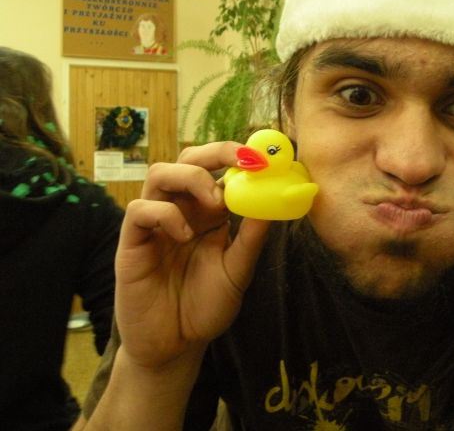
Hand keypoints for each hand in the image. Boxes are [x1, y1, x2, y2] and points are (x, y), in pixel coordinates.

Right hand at [113, 141, 269, 370]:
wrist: (175, 347)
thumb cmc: (205, 306)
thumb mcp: (237, 270)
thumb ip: (251, 238)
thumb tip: (274, 201)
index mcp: (207, 213)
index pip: (217, 168)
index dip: (238, 156)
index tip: (264, 158)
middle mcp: (180, 210)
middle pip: (187, 159)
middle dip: (215, 152)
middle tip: (244, 162)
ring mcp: (155, 224)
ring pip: (159, 174)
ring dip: (191, 178)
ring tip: (215, 205)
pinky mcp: (132, 243)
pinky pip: (140, 211)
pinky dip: (165, 215)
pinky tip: (185, 237)